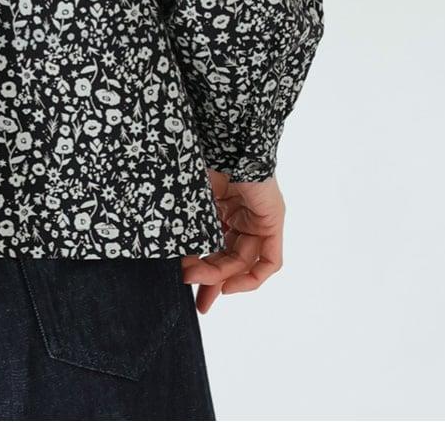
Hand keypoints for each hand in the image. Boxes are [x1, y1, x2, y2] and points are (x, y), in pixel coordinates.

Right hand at [180, 169, 284, 312]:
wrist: (223, 139)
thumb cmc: (201, 158)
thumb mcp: (189, 200)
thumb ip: (185, 226)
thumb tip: (171, 254)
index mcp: (222, 205)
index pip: (216, 244)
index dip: (203, 267)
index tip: (185, 282)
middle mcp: (243, 215)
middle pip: (232, 258)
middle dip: (214, 282)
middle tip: (200, 304)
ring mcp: (259, 219)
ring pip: (245, 261)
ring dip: (222, 277)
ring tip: (198, 282)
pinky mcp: (272, 222)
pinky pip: (270, 261)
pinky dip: (252, 277)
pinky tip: (229, 284)